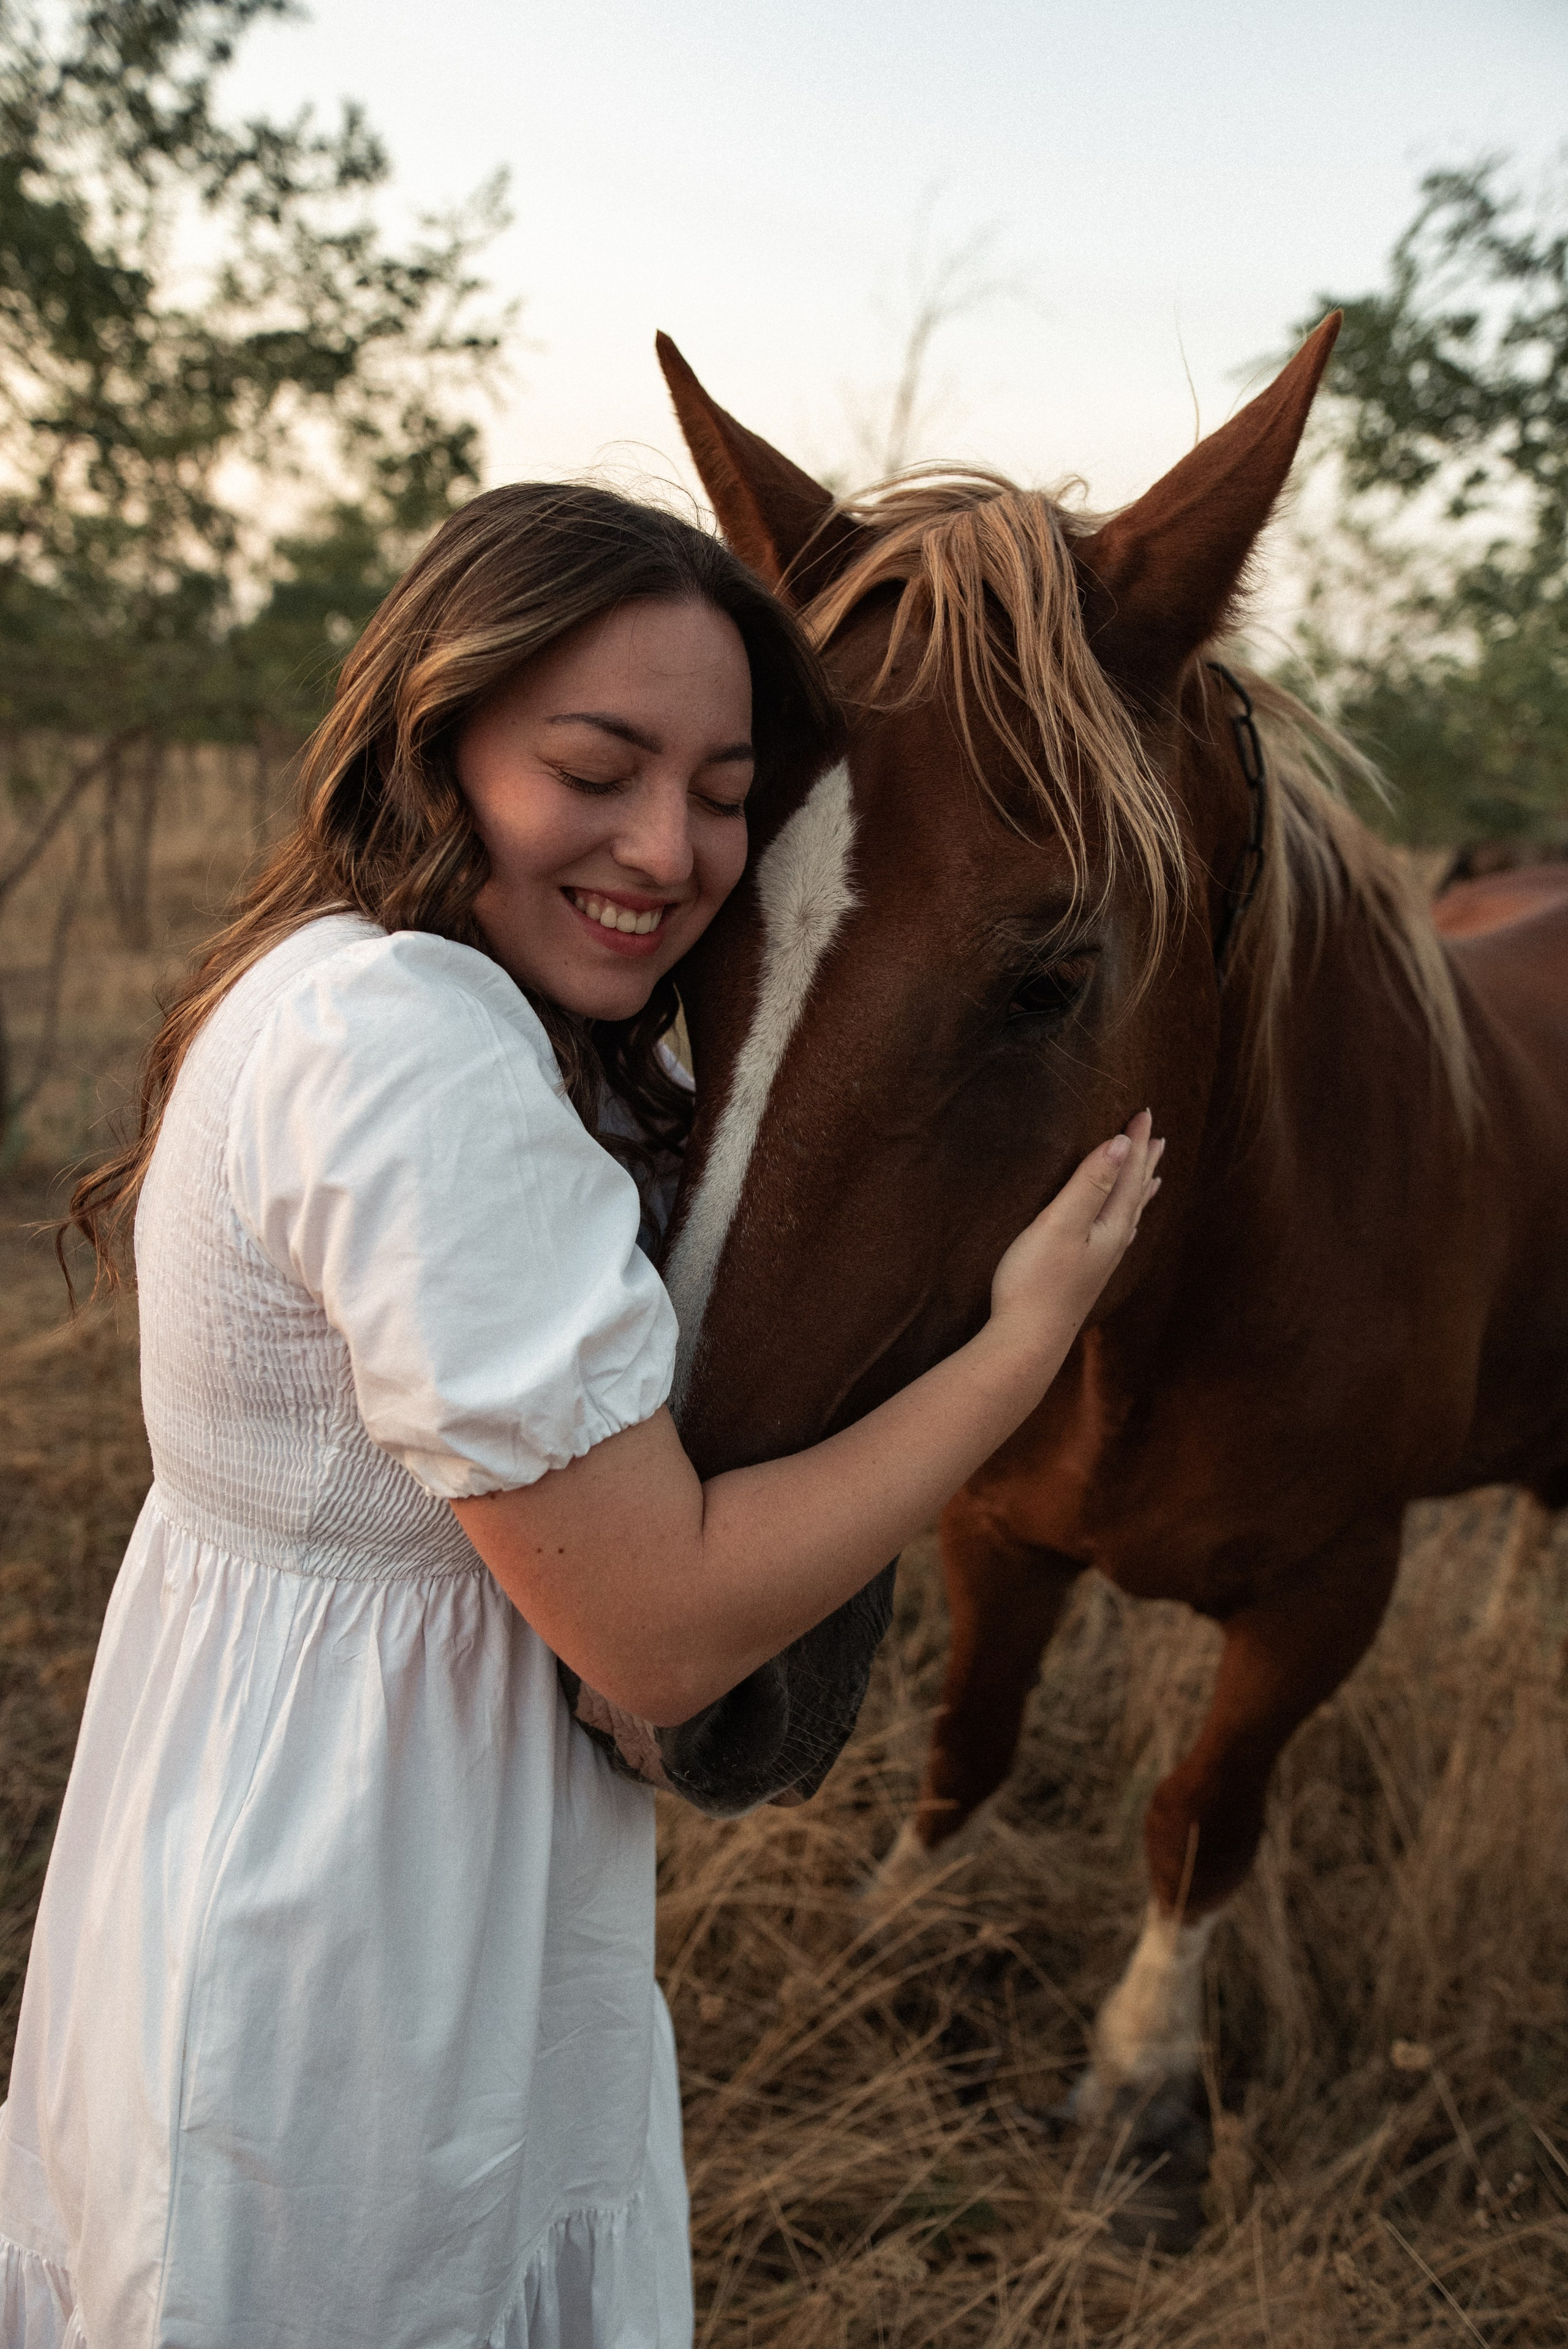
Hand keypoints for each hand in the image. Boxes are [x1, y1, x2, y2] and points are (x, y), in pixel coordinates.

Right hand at [988, 1110, 1162, 1361]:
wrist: (1027, 1340)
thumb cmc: (1037, 1280)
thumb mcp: (1062, 1223)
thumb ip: (1091, 1183)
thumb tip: (1121, 1145)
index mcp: (1112, 1225)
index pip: (1130, 1174)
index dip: (1136, 1143)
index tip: (1144, 1113)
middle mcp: (1114, 1242)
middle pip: (1136, 1193)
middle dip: (1144, 1162)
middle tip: (1157, 1137)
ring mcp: (1101, 1261)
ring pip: (1129, 1214)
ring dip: (1139, 1189)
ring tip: (1152, 1176)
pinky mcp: (1086, 1274)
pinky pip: (1117, 1233)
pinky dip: (1124, 1217)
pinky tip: (1120, 1227)